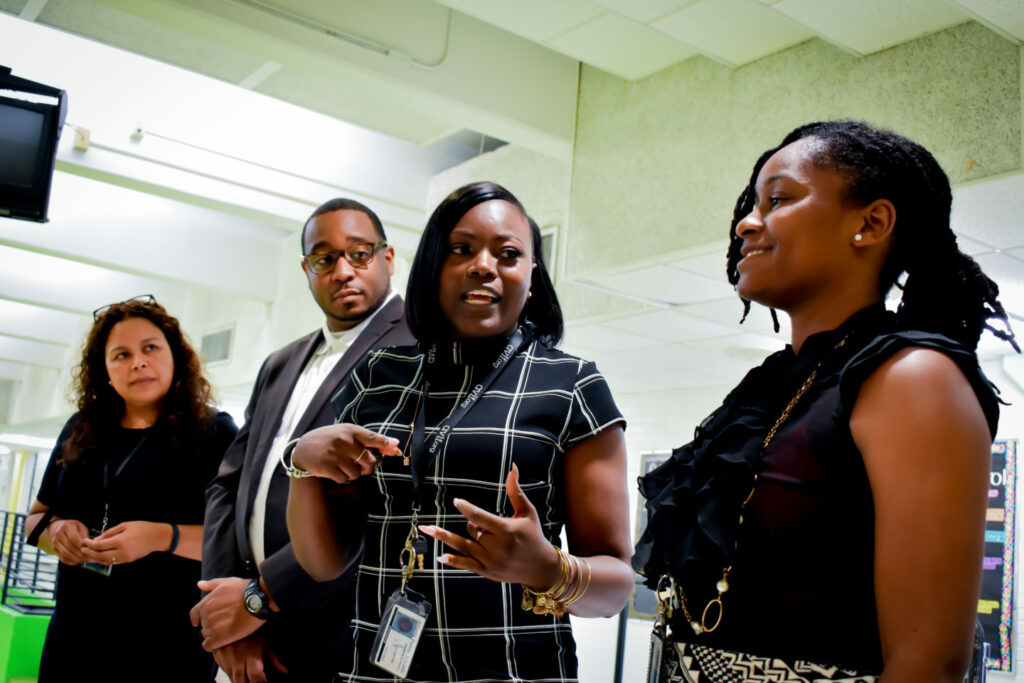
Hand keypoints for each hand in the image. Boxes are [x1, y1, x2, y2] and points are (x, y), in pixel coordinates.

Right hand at [47, 518, 89, 565]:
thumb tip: (88, 547)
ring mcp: (55, 543)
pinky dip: (71, 562)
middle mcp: (58, 534)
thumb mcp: (82, 527)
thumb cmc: (75, 528)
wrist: (61, 528)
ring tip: (85, 560)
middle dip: (80, 553)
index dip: (81, 544)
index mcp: (66, 526)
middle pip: (69, 547)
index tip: (89, 548)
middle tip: (89, 557)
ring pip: (65, 554)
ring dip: (76, 559)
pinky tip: (79, 562)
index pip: (73, 537)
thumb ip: (84, 536)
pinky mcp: (55, 550)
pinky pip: (63, 558)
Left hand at [80, 521, 170, 564]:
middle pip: (100, 555)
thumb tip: (97, 539)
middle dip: (90, 552)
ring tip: (89, 554)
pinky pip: (112, 562)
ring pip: (105, 561)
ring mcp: (125, 558)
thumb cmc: (142, 528)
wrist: (157, 537)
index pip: (100, 545)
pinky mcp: (128, 560)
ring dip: (95, 558)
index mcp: (121, 541)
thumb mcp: (125, 525)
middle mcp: (122, 552)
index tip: (85, 541)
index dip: (90, 544)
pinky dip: (104, 560)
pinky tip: (99, 556)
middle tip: (83, 549)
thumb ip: (110, 533)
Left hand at [190, 577, 263, 650]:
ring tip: (227, 631)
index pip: (194, 614)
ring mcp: (211, 627)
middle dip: (211, 625)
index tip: (199, 622)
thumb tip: (199, 584)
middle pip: (203, 625)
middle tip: (225, 624)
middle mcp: (206, 615)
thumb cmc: (244, 590)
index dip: (197, 619)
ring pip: (206, 635)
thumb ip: (211, 584)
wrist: (257, 600)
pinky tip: (222, 641)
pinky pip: (208, 646)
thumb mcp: (227, 582)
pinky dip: (213, 645)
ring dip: (214, 634)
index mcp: (206, 603)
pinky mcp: (218, 638)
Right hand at [212, 633, 286, 682]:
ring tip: (248, 675)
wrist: (227, 618)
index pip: (257, 679)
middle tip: (256, 680)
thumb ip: (274, 658)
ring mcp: (227, 662)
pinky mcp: (219, 661)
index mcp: (251, 657)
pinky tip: (239, 670)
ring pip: (233, 680)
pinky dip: (233, 674)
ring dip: (240, 680)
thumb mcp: (265, 641)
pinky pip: (226, 673)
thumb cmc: (249, 627)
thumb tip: (284, 670)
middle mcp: (238, 662)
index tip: (265, 682)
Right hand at [292, 423, 400, 483]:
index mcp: (350, 430)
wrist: (303, 448)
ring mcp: (335, 454)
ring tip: (344, 466)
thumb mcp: (347, 433)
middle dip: (368, 468)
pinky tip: (335, 470)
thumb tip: (395, 446)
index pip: (372, 437)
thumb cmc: (331, 440)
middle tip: (361, 466)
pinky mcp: (327, 467)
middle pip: (369, 461)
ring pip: (357, 473)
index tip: (396, 448)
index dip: (385, 443)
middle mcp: (344, 441)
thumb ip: (368, 440)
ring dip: (353, 474)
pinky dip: (343, 478)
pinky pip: (344, 479)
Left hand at [419, 464, 560, 589]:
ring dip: (444, 537)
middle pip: (472, 530)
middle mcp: (497, 547)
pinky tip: (440, 556)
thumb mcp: (527, 512)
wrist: (541, 568)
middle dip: (474, 524)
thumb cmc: (533, 535)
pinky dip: (453, 561)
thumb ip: (515, 490)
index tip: (456, 501)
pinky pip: (466, 565)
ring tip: (426, 529)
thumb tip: (513, 467)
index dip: (467, 509)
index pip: (481, 517)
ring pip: (464, 545)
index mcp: (507, 530)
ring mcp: (490, 561)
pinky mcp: (486, 572)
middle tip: (487, 527)